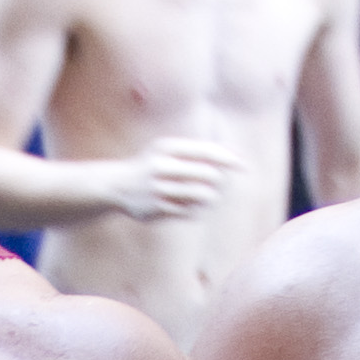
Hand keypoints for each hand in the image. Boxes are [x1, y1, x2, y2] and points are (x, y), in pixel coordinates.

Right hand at [121, 127, 239, 221]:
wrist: (117, 186)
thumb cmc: (152, 164)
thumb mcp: (169, 150)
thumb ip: (199, 151)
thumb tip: (235, 155)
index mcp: (167, 148)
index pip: (206, 151)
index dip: (228, 159)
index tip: (242, 166)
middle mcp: (162, 166)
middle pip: (209, 175)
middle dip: (222, 180)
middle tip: (224, 184)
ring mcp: (159, 188)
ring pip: (202, 195)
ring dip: (213, 197)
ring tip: (212, 196)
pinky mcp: (158, 208)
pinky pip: (191, 211)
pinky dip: (200, 209)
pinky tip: (198, 206)